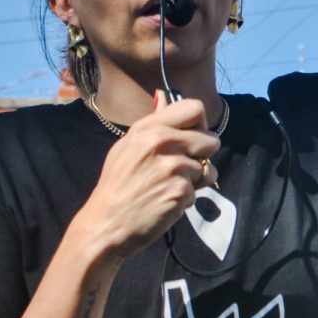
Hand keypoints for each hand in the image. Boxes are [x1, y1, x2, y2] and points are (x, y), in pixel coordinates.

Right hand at [73, 90, 220, 260]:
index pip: (196, 108)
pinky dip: (185, 199)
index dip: (200, 124)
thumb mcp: (127, 146)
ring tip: (167, 187)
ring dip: (194, 181)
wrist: (106, 223)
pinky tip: (164, 201)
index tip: (191, 138)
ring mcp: (173, 166)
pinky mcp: (180, 190)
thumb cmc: (117, 184)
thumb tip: (162, 94)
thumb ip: (152, 122)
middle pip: (211, 139)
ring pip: (208, 169)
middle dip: (203, 156)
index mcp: (149, 127)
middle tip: (182, 169)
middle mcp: (162, 142)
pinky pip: (198, 192)